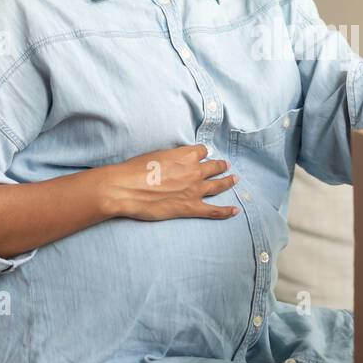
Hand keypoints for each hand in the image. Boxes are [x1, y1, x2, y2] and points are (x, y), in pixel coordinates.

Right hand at [100, 143, 240, 220]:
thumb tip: (173, 163)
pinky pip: (214, 210)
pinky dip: (226, 211)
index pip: (202, 151)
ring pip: (219, 185)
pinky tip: (235, 210)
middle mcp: (195, 171)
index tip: (203, 154)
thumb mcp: (155, 155)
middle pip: (214, 166)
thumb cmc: (135, 170)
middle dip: (221, 166)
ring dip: (228, 181)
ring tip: (234, 179)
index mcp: (186, 155)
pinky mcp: (191, 208)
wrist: (127, 188)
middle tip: (226, 166)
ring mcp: (195, 190)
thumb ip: (170, 158)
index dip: (202, 153)